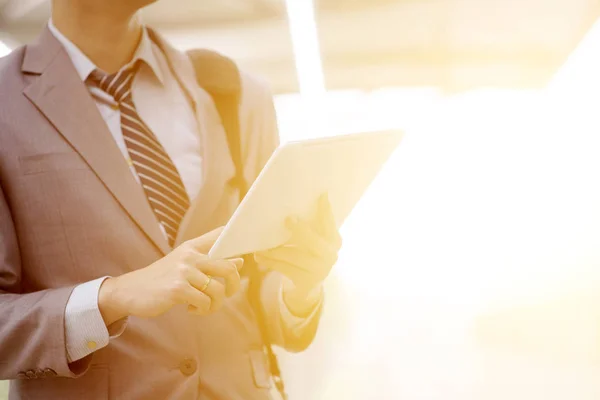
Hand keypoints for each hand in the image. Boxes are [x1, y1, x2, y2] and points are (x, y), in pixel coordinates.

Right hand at [99, 227, 242, 325]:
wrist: (130, 291)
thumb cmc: (162, 279)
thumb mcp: (185, 266)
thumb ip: (211, 262)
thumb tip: (240, 262)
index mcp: (193, 247)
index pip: (221, 234)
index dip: (238, 238)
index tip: (247, 249)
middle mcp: (190, 256)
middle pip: (229, 267)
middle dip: (233, 285)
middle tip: (226, 294)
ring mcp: (184, 271)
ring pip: (218, 289)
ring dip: (216, 304)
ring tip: (204, 307)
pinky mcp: (177, 288)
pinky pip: (205, 302)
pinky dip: (203, 310)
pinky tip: (191, 309)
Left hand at [254, 194, 341, 308]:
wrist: (308, 285)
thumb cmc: (307, 253)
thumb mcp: (313, 239)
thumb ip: (309, 225)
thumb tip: (290, 206)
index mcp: (334, 240)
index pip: (329, 222)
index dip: (326, 209)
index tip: (321, 194)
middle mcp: (330, 255)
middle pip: (314, 242)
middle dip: (301, 230)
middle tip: (288, 219)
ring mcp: (320, 270)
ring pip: (295, 256)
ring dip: (276, 250)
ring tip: (260, 246)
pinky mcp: (306, 281)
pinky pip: (285, 268)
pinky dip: (271, 262)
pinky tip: (259, 257)